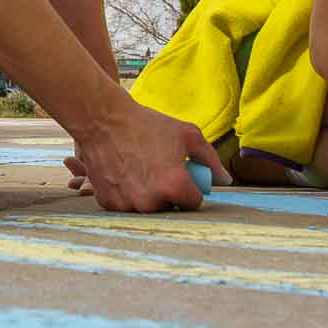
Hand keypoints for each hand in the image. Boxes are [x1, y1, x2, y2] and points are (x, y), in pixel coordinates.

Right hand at [59, 99, 227, 211]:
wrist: (102, 119)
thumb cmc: (146, 124)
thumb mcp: (187, 135)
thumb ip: (210, 160)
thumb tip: (225, 180)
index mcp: (175, 186)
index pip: (194, 202)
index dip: (190, 188)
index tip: (182, 176)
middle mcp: (151, 202)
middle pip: (170, 208)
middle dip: (169, 194)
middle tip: (159, 170)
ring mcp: (128, 205)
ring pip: (147, 208)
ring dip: (147, 195)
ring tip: (139, 169)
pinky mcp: (109, 203)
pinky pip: (126, 206)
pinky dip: (127, 194)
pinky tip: (123, 173)